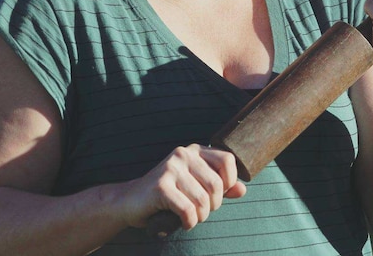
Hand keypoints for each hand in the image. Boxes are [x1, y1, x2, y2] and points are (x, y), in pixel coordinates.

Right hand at [120, 144, 246, 230]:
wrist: (130, 201)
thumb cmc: (167, 196)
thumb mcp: (196, 188)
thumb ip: (220, 187)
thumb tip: (242, 189)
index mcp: (195, 151)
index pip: (228, 160)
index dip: (228, 182)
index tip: (215, 195)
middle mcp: (183, 154)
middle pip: (217, 185)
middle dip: (212, 206)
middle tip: (200, 211)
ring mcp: (171, 168)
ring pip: (203, 201)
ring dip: (200, 217)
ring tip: (189, 217)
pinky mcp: (161, 186)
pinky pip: (187, 210)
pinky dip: (188, 222)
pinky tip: (181, 222)